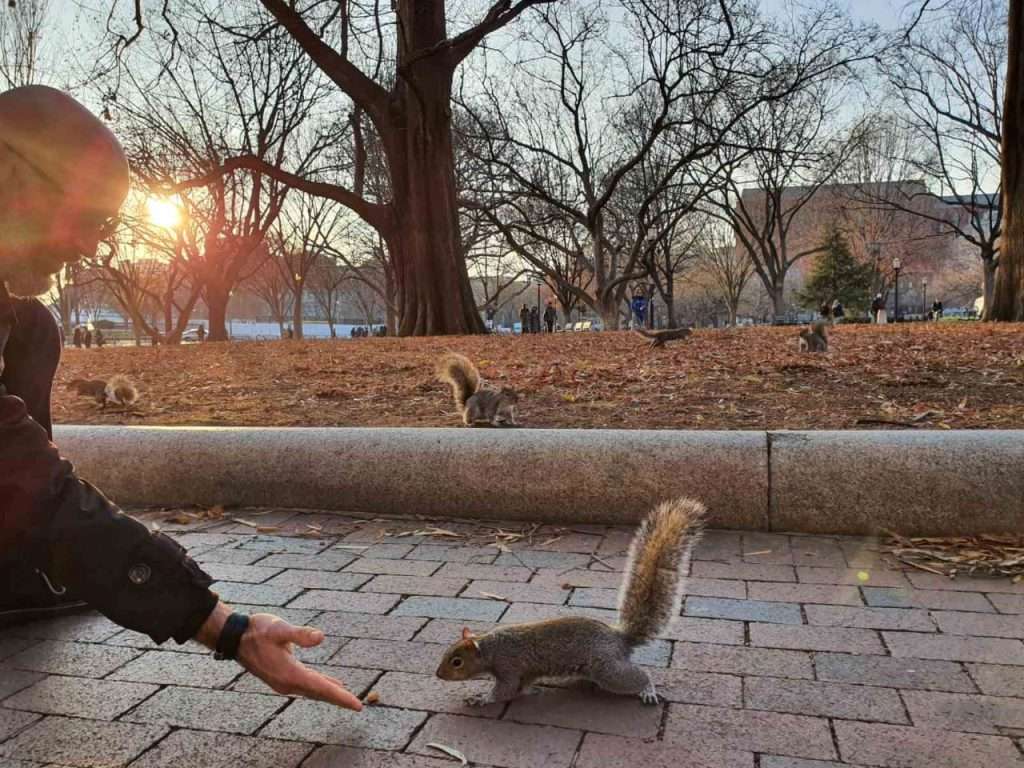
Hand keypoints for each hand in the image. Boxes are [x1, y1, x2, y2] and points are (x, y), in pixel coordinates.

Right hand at [197, 603, 361, 710]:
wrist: (235, 637)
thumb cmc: (257, 630)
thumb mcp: (279, 628)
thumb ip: (300, 634)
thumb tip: (320, 637)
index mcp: (290, 674)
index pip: (321, 688)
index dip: (340, 696)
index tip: (357, 705)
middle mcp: (287, 682)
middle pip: (319, 693)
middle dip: (339, 699)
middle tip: (358, 706)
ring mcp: (283, 681)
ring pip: (313, 690)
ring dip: (330, 693)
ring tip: (347, 697)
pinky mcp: (281, 677)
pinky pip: (307, 685)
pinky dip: (320, 686)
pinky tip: (330, 684)